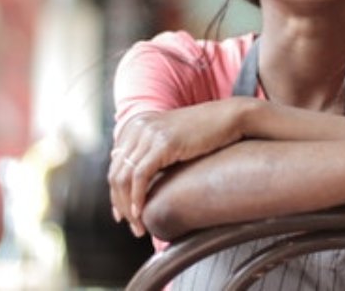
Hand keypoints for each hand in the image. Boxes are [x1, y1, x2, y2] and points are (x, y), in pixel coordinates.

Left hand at [107, 99, 250, 235]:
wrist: (229, 118)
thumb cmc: (206, 134)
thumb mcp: (171, 142)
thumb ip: (151, 154)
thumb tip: (134, 180)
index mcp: (136, 125)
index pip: (115, 165)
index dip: (116, 194)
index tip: (123, 215)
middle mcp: (138, 126)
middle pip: (116, 172)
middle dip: (120, 204)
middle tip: (132, 226)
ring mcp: (149, 133)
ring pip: (124, 177)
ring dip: (128, 207)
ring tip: (138, 226)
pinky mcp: (162, 142)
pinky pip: (140, 175)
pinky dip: (137, 197)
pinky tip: (141, 212)